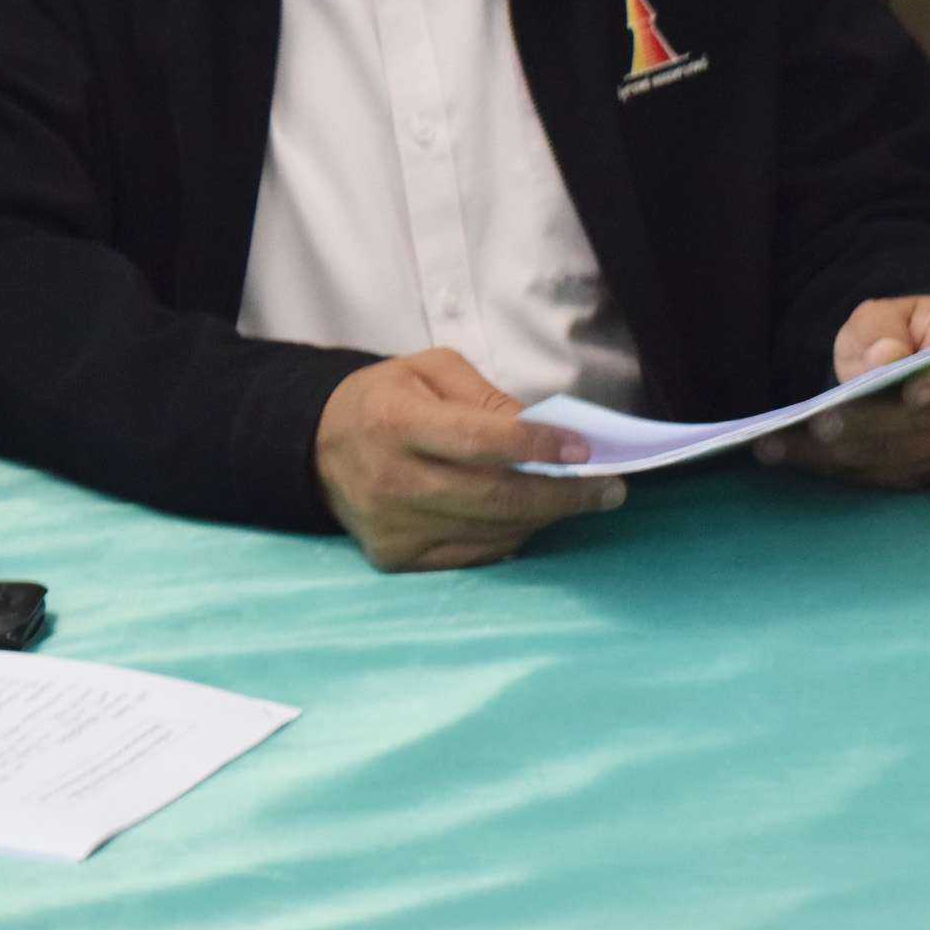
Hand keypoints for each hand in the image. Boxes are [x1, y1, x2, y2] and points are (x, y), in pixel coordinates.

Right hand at [314, 349, 626, 572]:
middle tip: (611, 490)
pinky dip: (511, 537)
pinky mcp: (396, 558)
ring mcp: (392, 527)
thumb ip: (487, 397)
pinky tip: (528, 517)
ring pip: (492, 532)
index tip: (586, 449)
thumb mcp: (428, 371)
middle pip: (495, 497)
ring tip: (576, 497)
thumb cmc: (385, 401)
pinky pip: (474, 555)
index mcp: (395, 422)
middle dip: (564, 495)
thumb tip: (547, 433)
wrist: (317, 447)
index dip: (536, 445)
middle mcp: (391, 481)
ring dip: (544, 516)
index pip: (478, 440)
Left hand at [756, 295, 929, 488]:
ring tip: (786, 444)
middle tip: (819, 423)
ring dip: (844, 454)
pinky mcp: (926, 468)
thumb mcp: (886, 315)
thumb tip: (886, 357)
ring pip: (899, 456)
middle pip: (923, 425)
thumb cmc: (900, 332)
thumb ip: (884, 330)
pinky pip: (884, 475)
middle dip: (868, 425)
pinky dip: (841, 468)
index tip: (910, 393)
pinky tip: (797, 458)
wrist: (913, 360)